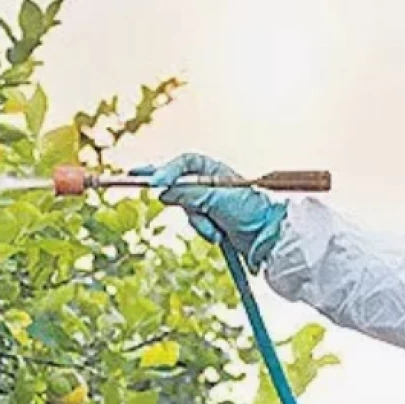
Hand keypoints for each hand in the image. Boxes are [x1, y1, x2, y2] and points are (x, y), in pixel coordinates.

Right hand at [132, 154, 286, 272]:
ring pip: (187, 209)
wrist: (269, 237)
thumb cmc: (250, 210)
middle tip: (134, 176)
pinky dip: (204, 230)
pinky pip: (196, 224)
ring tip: (216, 229)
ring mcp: (212, 203)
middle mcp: (212, 184)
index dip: (168, 170)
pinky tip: (219, 236)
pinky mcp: (213, 221)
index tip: (154, 183)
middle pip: (180, 183)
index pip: (185, 164)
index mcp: (216, 171)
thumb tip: (164, 192)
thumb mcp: (215, 199)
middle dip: (168, 188)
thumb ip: (188, 194)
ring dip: (198, 221)